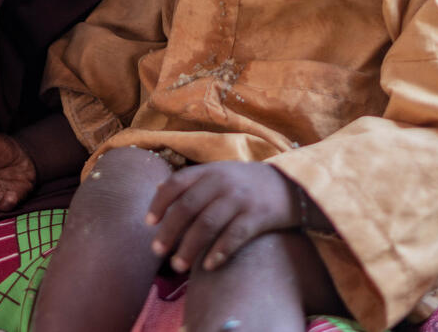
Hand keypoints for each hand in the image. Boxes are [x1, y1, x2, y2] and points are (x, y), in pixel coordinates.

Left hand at [144, 161, 300, 272]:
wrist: (288, 185)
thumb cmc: (245, 183)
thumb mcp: (218, 173)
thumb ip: (191, 181)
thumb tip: (158, 189)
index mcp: (209, 171)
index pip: (177, 183)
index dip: (160, 202)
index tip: (149, 223)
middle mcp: (222, 181)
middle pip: (188, 207)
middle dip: (169, 231)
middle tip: (158, 252)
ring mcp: (240, 198)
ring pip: (207, 224)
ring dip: (189, 247)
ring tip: (178, 266)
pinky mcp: (257, 215)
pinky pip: (234, 236)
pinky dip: (219, 252)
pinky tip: (208, 266)